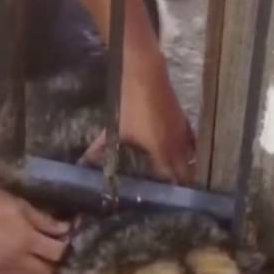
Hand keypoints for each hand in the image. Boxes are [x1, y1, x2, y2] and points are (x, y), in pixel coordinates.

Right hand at [0, 182, 68, 273]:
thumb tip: (64, 230)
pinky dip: (18, 273)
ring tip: (36, 261)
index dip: (63, 248)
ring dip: (36, 272)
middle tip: (51, 255)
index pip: (56, 253)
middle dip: (52, 265)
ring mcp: (0, 267)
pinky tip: (17, 262)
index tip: (63, 242)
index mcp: (26, 240)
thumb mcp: (20, 205)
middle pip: (45, 273)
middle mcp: (15, 259)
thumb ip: (43, 221)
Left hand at [80, 69, 194, 183]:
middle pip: (186, 171)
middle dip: (179, 183)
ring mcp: (183, 131)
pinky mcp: (183, 119)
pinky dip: (186, 150)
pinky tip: (178, 153)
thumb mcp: (114, 129)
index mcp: (162, 150)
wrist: (144, 73)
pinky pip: (190, 142)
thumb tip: (82, 164)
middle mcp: (177, 144)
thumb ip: (100, 149)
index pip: (173, 179)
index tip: (163, 200)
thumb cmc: (128, 103)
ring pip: (190, 157)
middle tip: (168, 193)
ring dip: (184, 167)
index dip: (169, 192)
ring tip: (174, 178)